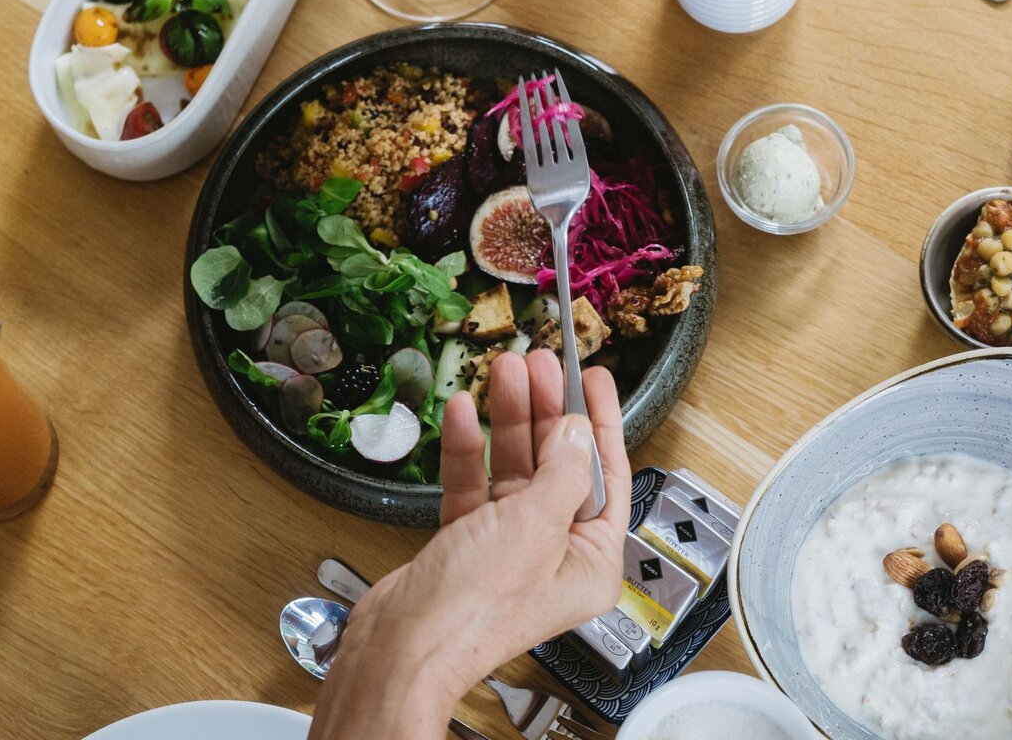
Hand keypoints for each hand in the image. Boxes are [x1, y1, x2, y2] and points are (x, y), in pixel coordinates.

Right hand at [309, 350, 629, 739]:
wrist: (403, 647)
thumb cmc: (474, 610)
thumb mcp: (536, 525)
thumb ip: (562, 469)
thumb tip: (577, 430)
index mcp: (592, 561)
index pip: (607, 476)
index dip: (600, 421)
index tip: (594, 378)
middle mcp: (554, 554)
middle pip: (558, 465)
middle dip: (546, 410)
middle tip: (539, 364)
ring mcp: (508, 548)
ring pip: (514, 469)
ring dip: (508, 420)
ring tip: (503, 372)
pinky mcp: (465, 544)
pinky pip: (475, 485)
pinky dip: (470, 449)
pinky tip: (466, 413)